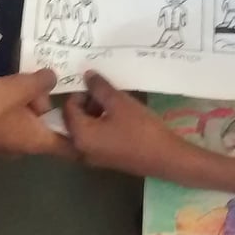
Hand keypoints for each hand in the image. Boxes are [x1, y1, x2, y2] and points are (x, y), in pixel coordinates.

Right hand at [0, 69, 75, 158]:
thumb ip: (43, 82)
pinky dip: (11, 102)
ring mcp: (4, 142)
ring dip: (26, 99)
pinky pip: (10, 116)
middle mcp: (22, 147)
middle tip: (36, 82)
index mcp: (35, 142)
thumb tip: (52, 78)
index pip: (68, 146)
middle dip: (44, 103)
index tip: (90, 118)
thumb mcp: (21, 87)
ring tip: (16, 81)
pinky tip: (2, 87)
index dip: (81, 134)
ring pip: (27, 118)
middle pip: (46, 125)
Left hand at [62, 71, 191, 176]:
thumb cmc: (140, 129)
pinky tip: (118, 117)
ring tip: (114, 103)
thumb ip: (99, 87)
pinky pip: (93, 138)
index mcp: (79, 135)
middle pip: (72, 120)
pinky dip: (100, 125)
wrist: (166, 157)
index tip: (99, 84)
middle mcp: (80, 149)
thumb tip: (87, 75)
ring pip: (83, 129)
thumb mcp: (119, 102)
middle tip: (105, 93)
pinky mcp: (105, 159)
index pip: (69, 107)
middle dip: (86, 103)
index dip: (82, 92)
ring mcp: (92, 157)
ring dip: (94, 113)